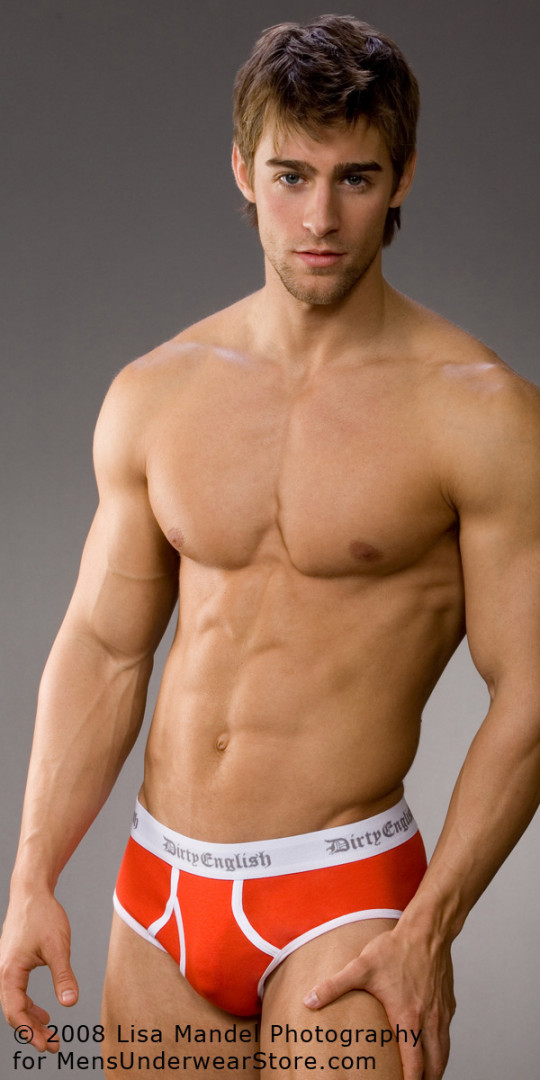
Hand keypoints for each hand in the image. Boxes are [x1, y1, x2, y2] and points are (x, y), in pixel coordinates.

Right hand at [0, 890, 78, 1052]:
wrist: (31, 892)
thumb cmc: (42, 915)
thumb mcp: (58, 947)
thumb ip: (63, 976)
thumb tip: (70, 1002)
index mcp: (10, 972)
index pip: (16, 1013)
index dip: (31, 1033)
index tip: (48, 1046)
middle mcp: (2, 972)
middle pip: (13, 1012)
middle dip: (31, 1031)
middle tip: (52, 1045)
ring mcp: (5, 968)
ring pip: (13, 1003)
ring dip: (30, 1020)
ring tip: (49, 1031)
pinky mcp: (11, 963)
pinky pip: (16, 992)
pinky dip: (28, 1006)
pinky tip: (43, 1011)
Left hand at [303, 923, 454, 1079]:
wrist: (427, 931)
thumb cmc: (396, 948)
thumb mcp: (361, 967)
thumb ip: (334, 986)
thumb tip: (309, 1000)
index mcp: (408, 1018)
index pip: (414, 1064)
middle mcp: (429, 1020)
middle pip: (434, 1065)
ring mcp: (441, 1012)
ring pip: (444, 1052)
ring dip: (436, 1068)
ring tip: (425, 1077)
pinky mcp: (447, 1003)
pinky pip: (447, 1034)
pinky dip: (441, 1048)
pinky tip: (432, 1046)